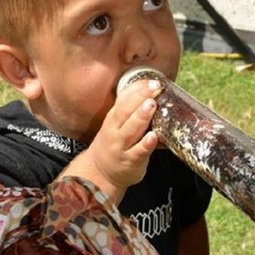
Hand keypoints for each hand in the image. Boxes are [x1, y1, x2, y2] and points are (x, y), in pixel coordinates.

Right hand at [60, 78, 161, 203]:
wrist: (100, 173)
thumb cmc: (114, 144)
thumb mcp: (116, 123)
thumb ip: (131, 108)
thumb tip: (151, 88)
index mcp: (113, 118)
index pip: (123, 99)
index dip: (137, 89)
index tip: (151, 81)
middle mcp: (115, 131)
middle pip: (125, 111)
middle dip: (140, 97)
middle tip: (154, 87)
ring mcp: (121, 147)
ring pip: (130, 130)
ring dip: (141, 116)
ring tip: (152, 104)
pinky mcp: (130, 162)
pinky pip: (138, 152)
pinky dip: (146, 144)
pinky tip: (153, 137)